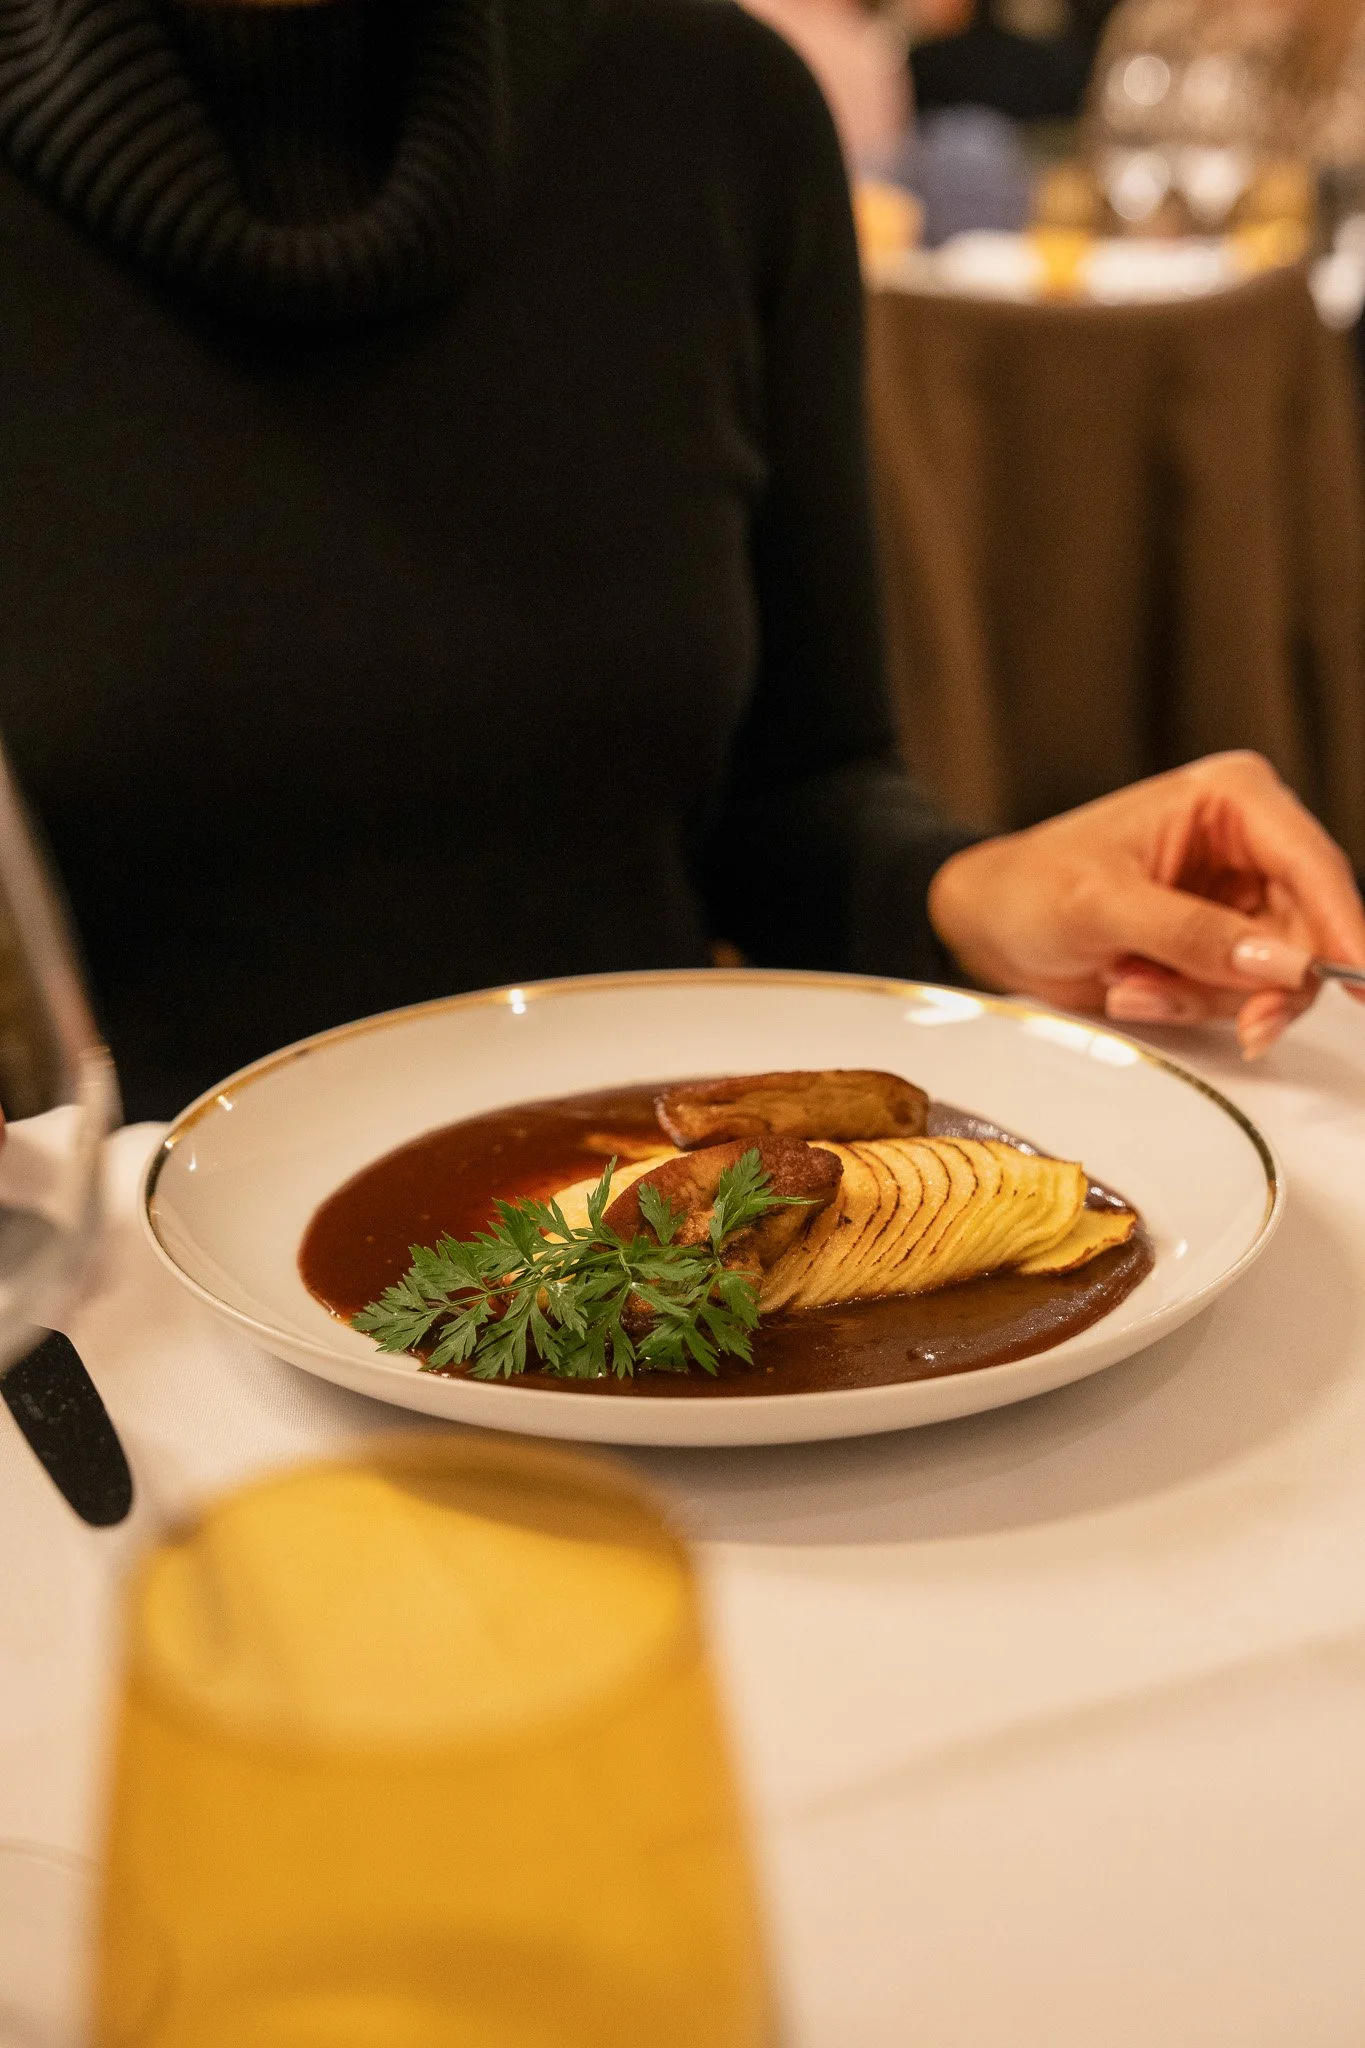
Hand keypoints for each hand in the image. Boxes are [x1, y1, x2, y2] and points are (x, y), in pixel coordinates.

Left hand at [927, 752, 1364, 1058]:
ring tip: (1133, 984)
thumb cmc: (1032, 886)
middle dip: (1254, 984)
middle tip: (1236, 1023)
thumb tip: (1280, 964)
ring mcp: (1238, 900)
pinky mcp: (1221, 947)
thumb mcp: (1103, 906)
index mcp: (1230, 800)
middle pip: (1311, 931)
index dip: (1345, 926)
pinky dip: (1186, 1005)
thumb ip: (1193, 934)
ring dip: (1202, 996)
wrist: (990, 921)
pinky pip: (1239, 996)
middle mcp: (1248, 845)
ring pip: (1277, 974)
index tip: (1359, 979)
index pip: (1313, 864)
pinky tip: (1133, 986)